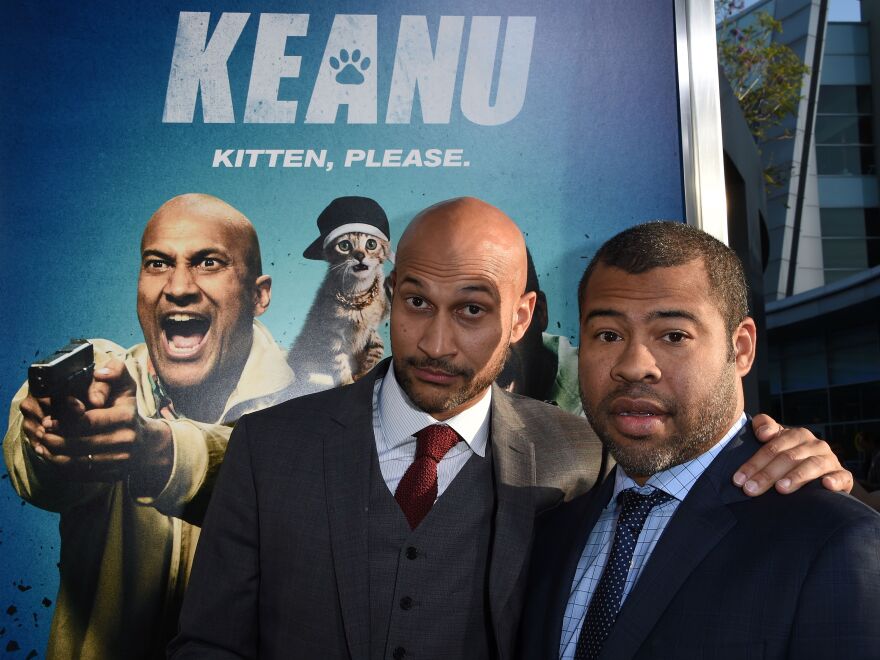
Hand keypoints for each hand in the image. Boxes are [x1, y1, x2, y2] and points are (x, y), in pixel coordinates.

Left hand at [19, 359, 172, 493]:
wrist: (146, 442)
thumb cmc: (127, 408)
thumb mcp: (126, 384)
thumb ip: (114, 370)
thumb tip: (100, 374)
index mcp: (127, 416)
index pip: (88, 421)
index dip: (64, 421)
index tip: (47, 420)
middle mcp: (127, 440)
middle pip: (81, 444)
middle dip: (55, 439)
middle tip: (40, 433)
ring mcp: (122, 461)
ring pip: (80, 462)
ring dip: (55, 456)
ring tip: (41, 446)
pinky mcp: (115, 475)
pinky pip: (83, 475)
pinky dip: (63, 469)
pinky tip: (52, 458)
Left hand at [732, 413, 852, 495]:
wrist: (819, 471)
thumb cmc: (788, 455)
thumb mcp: (775, 440)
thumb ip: (763, 426)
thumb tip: (763, 433)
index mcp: (796, 435)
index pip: (771, 448)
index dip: (753, 463)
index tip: (737, 480)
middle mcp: (814, 445)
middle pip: (787, 458)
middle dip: (766, 475)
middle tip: (750, 490)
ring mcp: (829, 460)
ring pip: (812, 466)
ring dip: (796, 477)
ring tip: (781, 488)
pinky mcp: (843, 476)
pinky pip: (842, 477)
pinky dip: (835, 480)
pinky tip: (826, 485)